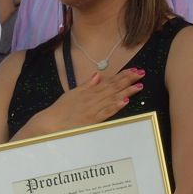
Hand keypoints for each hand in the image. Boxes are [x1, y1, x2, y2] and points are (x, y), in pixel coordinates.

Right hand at [29, 68, 144, 136]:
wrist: (50, 123)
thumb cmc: (61, 109)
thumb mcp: (73, 93)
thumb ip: (86, 85)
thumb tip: (97, 75)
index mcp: (89, 91)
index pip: (109, 81)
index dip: (122, 75)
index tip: (134, 70)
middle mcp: (92, 98)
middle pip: (113, 87)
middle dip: (128, 80)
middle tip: (141, 73)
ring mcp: (93, 109)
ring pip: (112, 98)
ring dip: (126, 91)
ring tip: (139, 86)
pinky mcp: (92, 120)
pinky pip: (105, 112)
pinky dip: (115, 106)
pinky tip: (124, 101)